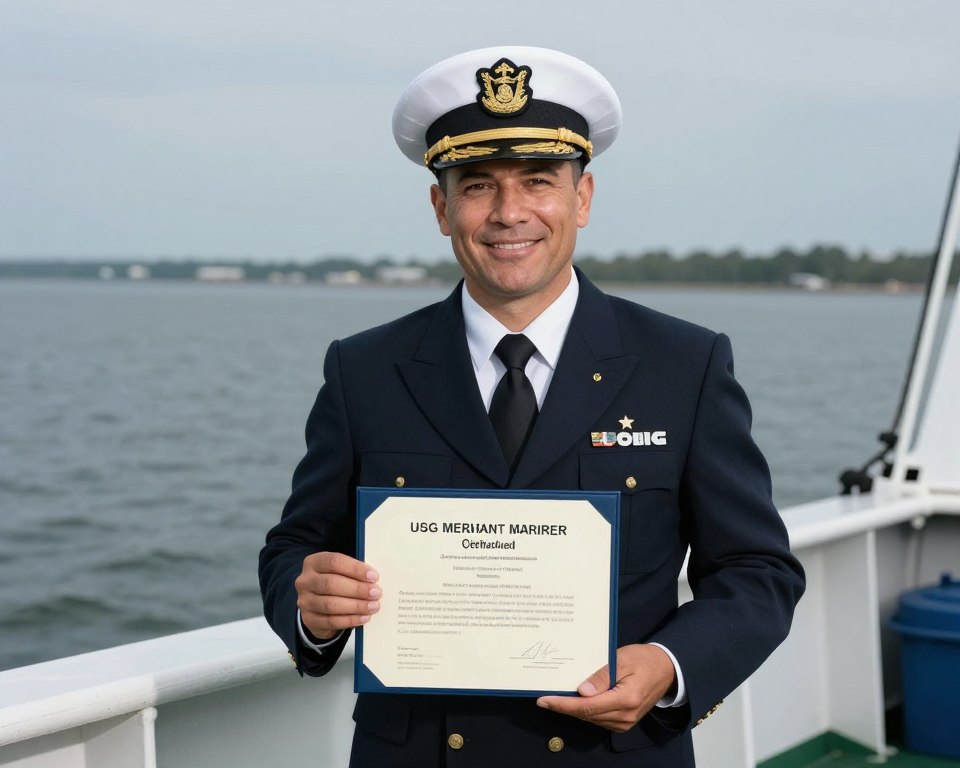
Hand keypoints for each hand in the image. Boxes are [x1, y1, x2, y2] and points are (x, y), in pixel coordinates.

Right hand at [295, 552, 379, 640]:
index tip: (373, 576)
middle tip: (376, 593)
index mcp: (313, 562)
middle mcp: (305, 581)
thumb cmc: (335, 582)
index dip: (355, 569)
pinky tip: (364, 617)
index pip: (334, 562)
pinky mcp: (309, 619)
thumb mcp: (340, 571)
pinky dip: (350, 620)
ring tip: (373, 606)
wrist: (317, 605)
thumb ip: (353, 572)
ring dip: (356, 606)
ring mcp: (305, 601)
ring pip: (331, 604)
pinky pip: (331, 621)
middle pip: (331, 584)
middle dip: (357, 589)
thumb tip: (373, 580)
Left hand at [536, 644, 675, 731]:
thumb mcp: (622, 659)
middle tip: (544, 698)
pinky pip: (598, 719)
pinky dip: (585, 711)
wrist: (666, 669)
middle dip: (563, 707)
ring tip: (555, 697)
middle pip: (586, 715)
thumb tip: (581, 692)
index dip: (563, 705)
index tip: (544, 700)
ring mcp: (625, 722)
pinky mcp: (624, 722)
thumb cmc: (644, 660)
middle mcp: (625, 716)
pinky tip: (575, 701)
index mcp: (625, 699)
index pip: (587, 706)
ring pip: (591, 719)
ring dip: (573, 710)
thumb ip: (602, 676)